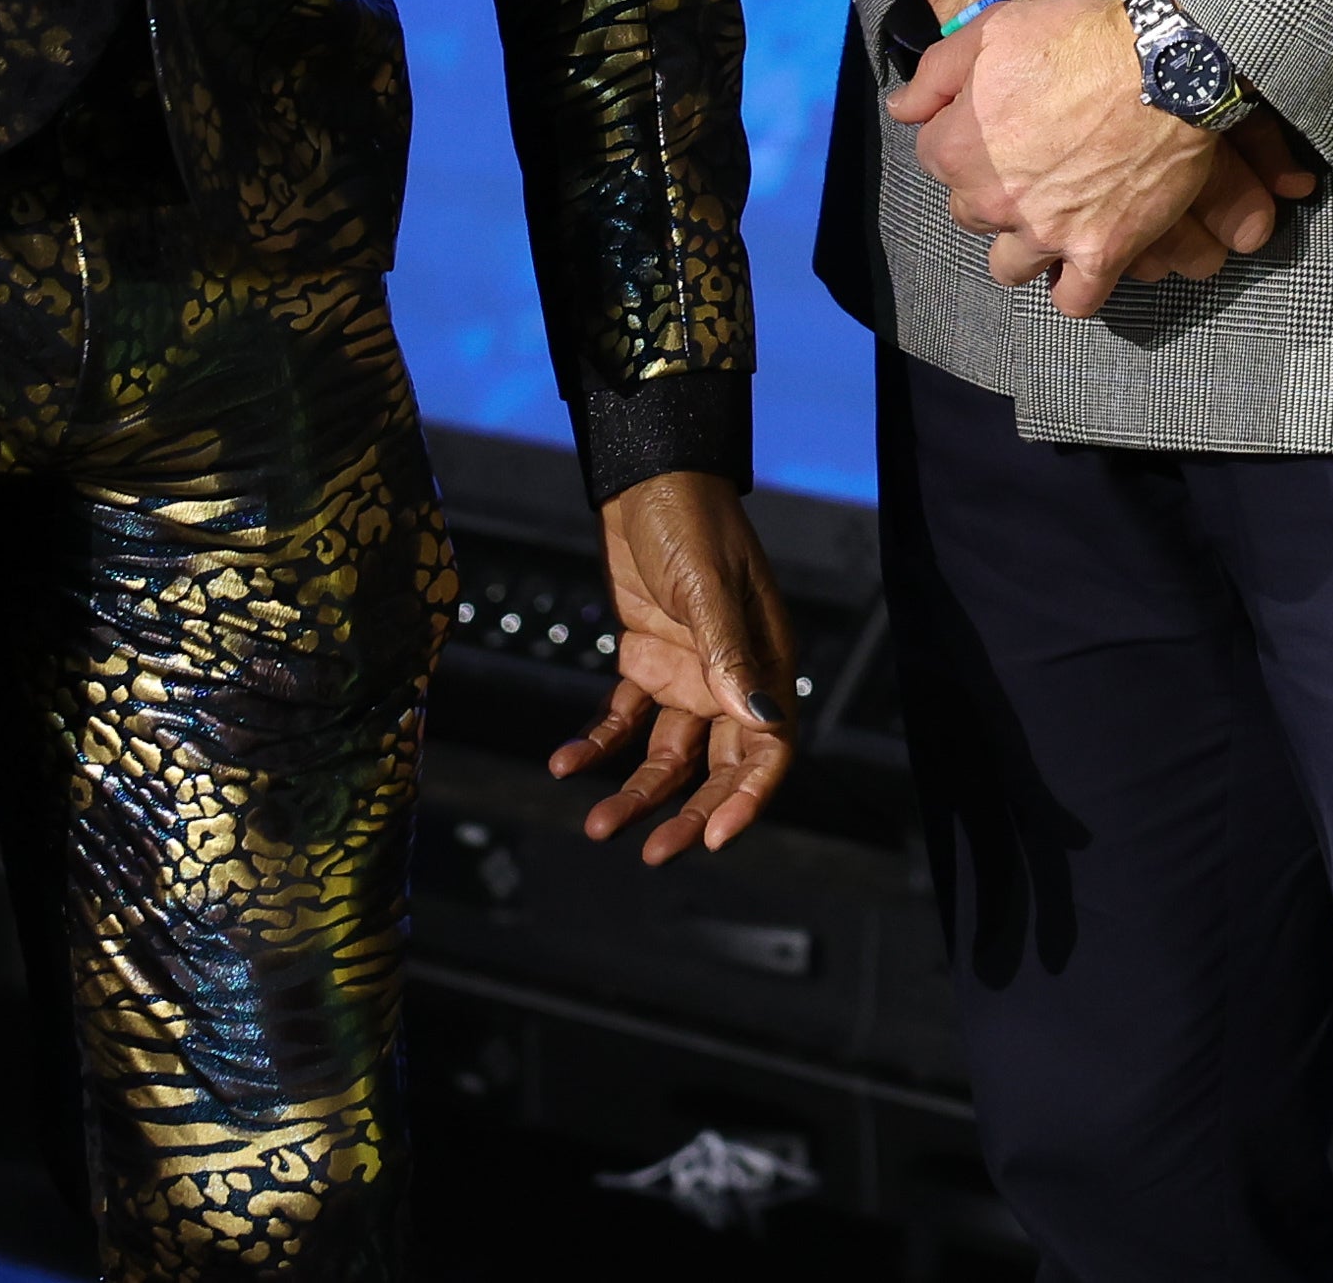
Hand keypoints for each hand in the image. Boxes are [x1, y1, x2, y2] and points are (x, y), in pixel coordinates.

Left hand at [547, 468, 799, 863]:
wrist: (646, 478)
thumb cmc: (692, 521)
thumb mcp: (709, 588)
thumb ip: (729, 657)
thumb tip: (762, 724)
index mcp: (763, 663)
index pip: (767, 749)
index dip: (746, 799)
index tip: (713, 839)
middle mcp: (730, 678)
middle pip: (717, 768)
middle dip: (689, 814)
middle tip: (651, 854)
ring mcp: (686, 674)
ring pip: (667, 756)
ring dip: (637, 793)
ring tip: (597, 825)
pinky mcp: (645, 663)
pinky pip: (623, 720)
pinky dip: (598, 744)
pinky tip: (565, 764)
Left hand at [887, 0, 1288, 315]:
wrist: (1167, 63)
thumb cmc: (1079, 38)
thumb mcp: (994, 31)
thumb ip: (936, 76)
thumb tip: (900, 111)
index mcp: (959, 148)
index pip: (934, 158)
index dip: (965, 136)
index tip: (1000, 121)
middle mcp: (993, 200)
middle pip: (970, 213)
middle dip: (993, 190)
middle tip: (1034, 160)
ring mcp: (1046, 233)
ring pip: (1010, 265)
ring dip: (1024, 244)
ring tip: (1053, 214)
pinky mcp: (1100, 252)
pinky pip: (1074, 299)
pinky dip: (1075, 287)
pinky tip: (1083, 262)